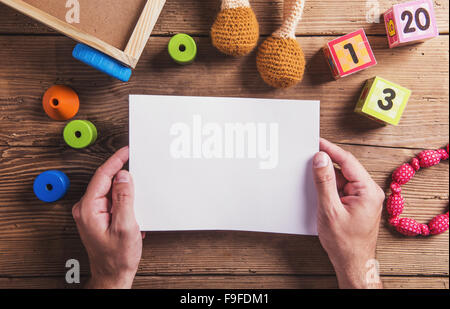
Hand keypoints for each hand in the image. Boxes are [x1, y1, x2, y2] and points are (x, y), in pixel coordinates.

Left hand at [72, 146, 143, 288]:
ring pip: (109, 190)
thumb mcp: (125, 226)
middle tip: (137, 162)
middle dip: (122, 172)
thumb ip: (124, 199)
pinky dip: (124, 198)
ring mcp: (91, 213)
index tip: (127, 151)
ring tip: (138, 191)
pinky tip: (133, 206)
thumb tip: (123, 176)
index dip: (116, 160)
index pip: (102, 175)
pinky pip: (111, 199)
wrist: (113, 274)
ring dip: (124, 188)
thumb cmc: (117, 257)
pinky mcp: (98, 216)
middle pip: (105, 180)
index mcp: (88, 208)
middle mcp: (86, 208)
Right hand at [312, 139, 384, 288]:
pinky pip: (342, 189)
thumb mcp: (330, 210)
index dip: (330, 149)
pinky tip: (318, 190)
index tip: (317, 142)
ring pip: (342, 179)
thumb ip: (324, 182)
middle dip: (326, 163)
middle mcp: (369, 192)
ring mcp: (364, 198)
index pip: (348, 161)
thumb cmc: (345, 243)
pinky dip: (329, 187)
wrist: (352, 263)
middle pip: (345, 169)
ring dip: (327, 177)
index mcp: (368, 191)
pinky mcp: (357, 204)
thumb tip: (320, 159)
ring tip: (311, 177)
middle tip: (309, 156)